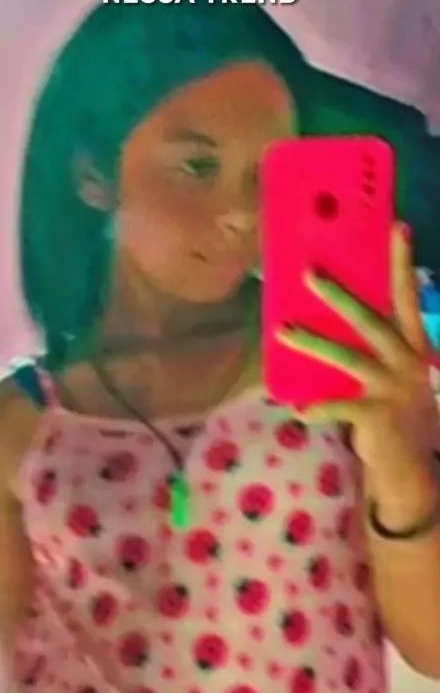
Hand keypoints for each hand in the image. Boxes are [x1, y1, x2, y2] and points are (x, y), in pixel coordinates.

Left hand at [276, 222, 438, 478]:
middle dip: (340, 296)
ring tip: (281, 330)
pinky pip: (339, 407)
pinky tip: (297, 410)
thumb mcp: (391, 372)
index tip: (397, 227)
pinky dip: (317, 408)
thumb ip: (372, 346)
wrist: (410, 465)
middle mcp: (408, 361)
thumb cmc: (394, 409)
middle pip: (371, 321)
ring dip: (312, 343)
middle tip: (309, 272)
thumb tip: (328, 312)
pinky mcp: (378, 415)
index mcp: (412, 344)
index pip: (406, 297)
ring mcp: (394, 388)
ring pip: (347, 358)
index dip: (402, 264)